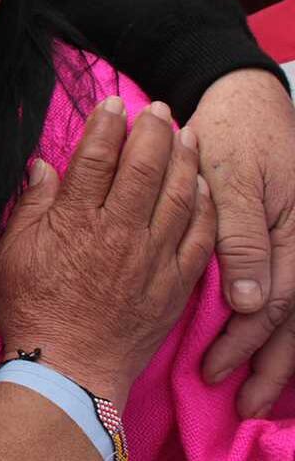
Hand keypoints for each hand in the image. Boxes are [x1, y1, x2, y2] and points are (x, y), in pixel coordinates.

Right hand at [0, 97, 215, 411]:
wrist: (67, 368)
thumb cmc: (31, 309)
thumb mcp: (10, 253)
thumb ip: (29, 205)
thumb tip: (41, 166)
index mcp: (75, 221)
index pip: (96, 157)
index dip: (107, 124)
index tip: (113, 102)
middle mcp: (118, 233)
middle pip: (144, 167)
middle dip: (153, 130)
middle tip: (157, 109)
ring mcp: (151, 258)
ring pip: (179, 195)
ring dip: (185, 159)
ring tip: (187, 133)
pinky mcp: (173, 284)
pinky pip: (199, 237)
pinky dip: (205, 206)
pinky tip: (203, 186)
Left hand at [191, 69, 294, 417]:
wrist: (247, 97)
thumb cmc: (236, 132)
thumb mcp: (234, 177)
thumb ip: (242, 237)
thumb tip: (250, 302)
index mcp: (294, 231)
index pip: (273, 302)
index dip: (246, 341)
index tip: (215, 370)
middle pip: (291, 318)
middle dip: (267, 364)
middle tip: (241, 404)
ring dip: (278, 356)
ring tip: (256, 396)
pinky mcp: (287, 238)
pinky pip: (288, 291)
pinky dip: (279, 326)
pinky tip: (266, 353)